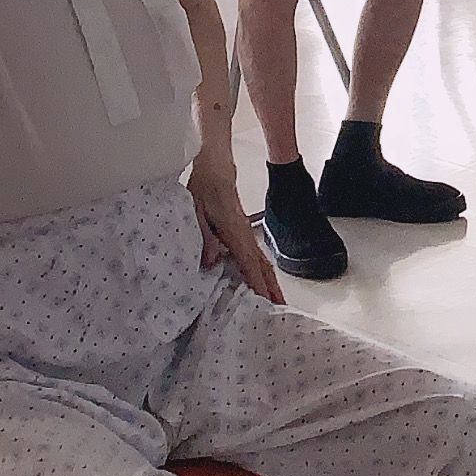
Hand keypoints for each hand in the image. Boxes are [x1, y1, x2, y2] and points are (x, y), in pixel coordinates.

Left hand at [191, 160, 281, 301]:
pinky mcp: (242, 231)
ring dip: (270, 281)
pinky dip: (262, 270)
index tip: (265, 300)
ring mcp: (245, 232)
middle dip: (271, 287)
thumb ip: (204, 237)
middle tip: (280, 308)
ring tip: (277, 300)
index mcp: (234, 231)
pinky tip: (262, 279)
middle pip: (261, 265)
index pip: (248, 262)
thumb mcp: (196, 211)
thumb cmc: (204, 187)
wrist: (214, 167)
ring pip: (261, 261)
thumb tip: (211, 262)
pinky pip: (256, 255)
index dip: (256, 283)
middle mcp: (244, 234)